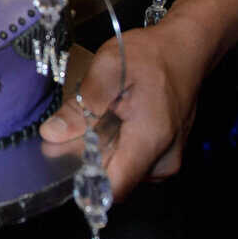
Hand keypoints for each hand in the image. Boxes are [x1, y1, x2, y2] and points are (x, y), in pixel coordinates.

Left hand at [38, 17, 203, 197]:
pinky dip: (118, 147)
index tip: (64, 164)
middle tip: (78, 126)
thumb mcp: (108, 68)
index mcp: (149, 141)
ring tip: (100, 118)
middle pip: (114, 180)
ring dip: (104, 152)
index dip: (84, 183)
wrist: (186, 50)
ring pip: (123, 171)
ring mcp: (167, 160)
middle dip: (89, 161)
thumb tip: (52, 133)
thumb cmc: (151, 56)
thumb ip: (82, 105)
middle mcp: (163, 160)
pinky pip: (134, 162)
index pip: (113, 189)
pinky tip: (114, 122)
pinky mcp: (165, 155)